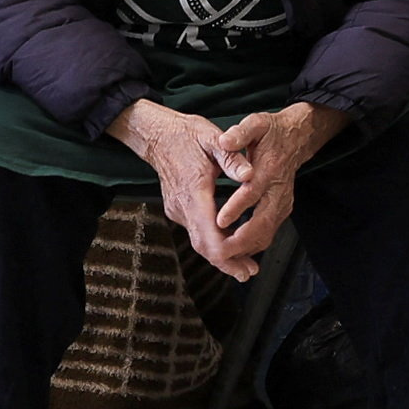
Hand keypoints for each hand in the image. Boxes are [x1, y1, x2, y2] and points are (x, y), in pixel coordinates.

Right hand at [108, 100, 248, 276]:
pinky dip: (213, 243)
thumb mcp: (213, 138)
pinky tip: (230, 248)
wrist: (158, 135)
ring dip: (220, 255)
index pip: (208, 231)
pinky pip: (196, 232)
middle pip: (202, 245)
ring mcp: (177, 210)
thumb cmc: (188, 135)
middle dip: (226, 262)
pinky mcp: (178, 209)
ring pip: (198, 241)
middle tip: (249, 273)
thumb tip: (250, 175)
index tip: (242, 265)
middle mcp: (182, 206)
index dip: (225, 252)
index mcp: (193, 190)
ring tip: (244, 267)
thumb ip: (232, 158)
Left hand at [208, 102, 350, 269]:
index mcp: (270, 169)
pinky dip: (250, 246)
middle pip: (263, 222)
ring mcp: (283, 202)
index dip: (237, 207)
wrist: (298, 139)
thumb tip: (225, 140)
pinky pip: (267, 234)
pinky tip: (233, 251)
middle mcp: (279, 190)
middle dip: (241, 241)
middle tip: (219, 251)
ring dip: (245, 248)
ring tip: (223, 257)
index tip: (219, 220)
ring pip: (266, 233)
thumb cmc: (272, 132)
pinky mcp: (282, 210)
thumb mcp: (257, 124)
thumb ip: (241, 133)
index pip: (253, 192)